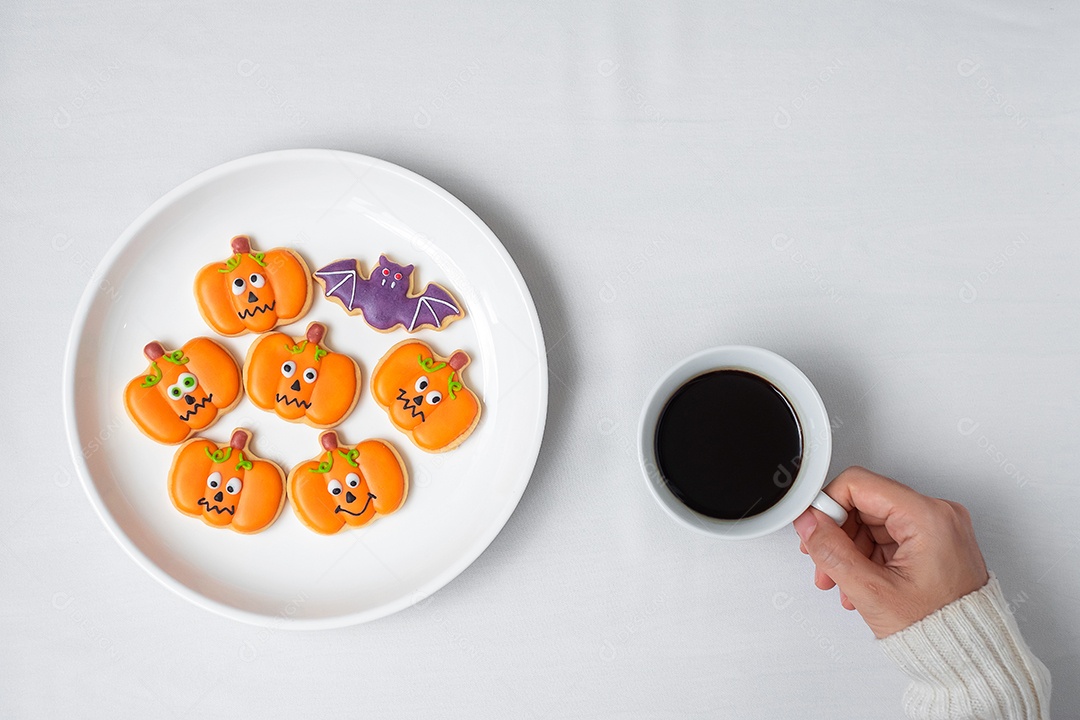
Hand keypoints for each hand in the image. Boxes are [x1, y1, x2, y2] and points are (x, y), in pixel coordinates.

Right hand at [792, 466, 988, 637]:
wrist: (970, 657)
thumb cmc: (940, 631)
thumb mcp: (871, 591)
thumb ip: (831, 551)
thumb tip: (809, 523)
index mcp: (928, 517)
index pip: (858, 484)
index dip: (828, 505)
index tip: (815, 529)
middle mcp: (938, 514)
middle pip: (864, 503)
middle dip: (837, 534)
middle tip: (824, 563)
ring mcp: (938, 527)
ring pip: (872, 520)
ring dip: (849, 549)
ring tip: (842, 581)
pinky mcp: (935, 541)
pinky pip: (888, 535)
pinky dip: (868, 555)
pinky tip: (861, 581)